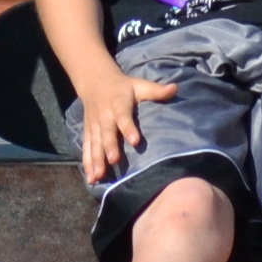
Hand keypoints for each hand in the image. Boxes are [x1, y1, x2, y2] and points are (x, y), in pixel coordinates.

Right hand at [70, 64, 167, 183]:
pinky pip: (86, 149)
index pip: (123, 116)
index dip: (128, 128)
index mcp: (118, 104)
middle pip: (106, 133)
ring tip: (98, 176)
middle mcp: (104, 116)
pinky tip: (91, 179)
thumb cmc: (124, 87)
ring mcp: (94, 126)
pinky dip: (87, 164)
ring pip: (94, 144)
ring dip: (96, 160)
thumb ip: (156, 90)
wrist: (95, 82)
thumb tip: (175, 88)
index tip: (135, 141)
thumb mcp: (140, 85)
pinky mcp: (88, 133)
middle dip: (109, 147)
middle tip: (114, 160)